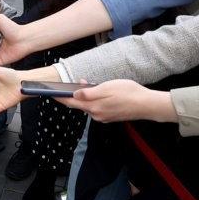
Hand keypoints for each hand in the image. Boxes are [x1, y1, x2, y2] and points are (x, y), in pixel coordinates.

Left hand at [55, 80, 176, 122]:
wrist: (147, 105)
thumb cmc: (129, 93)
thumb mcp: (106, 88)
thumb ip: (89, 93)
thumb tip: (75, 94)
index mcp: (93, 107)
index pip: (71, 102)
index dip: (60, 97)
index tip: (50, 92)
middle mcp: (96, 114)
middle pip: (78, 104)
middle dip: (73, 94)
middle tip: (73, 83)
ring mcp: (103, 116)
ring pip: (88, 105)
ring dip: (85, 96)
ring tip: (89, 84)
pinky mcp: (110, 116)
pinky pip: (96, 107)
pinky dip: (93, 100)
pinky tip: (98, 92)